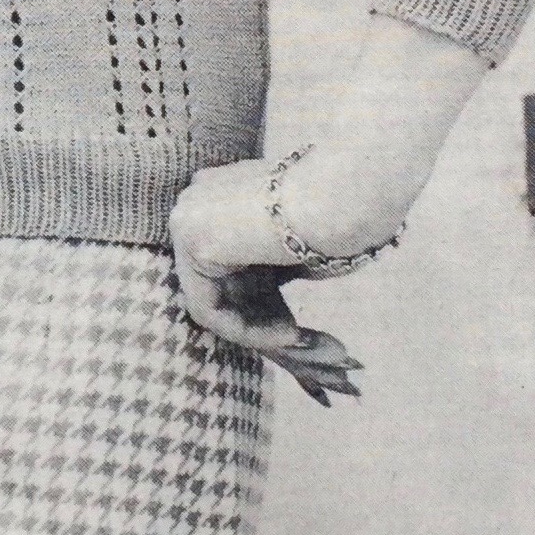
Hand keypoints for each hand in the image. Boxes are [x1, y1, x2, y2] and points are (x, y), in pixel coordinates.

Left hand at [169, 155, 398, 406]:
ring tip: (302, 343)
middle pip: (221, 281)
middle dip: (261, 317)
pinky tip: (289, 335)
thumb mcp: (294, 247)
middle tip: (300, 341)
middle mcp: (199, 198)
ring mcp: (189, 215)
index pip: (231, 261)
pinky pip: (209, 308)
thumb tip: (265, 310)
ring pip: (215, 299)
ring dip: (260, 330)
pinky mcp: (191, 239)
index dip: (265, 300)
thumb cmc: (336, 216)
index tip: (298, 327)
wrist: (344, 195)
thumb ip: (269, 266)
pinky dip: (248, 331)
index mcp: (224, 191)